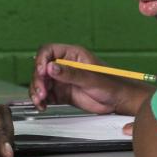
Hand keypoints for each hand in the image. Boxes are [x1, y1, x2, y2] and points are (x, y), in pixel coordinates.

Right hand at [30, 43, 150, 115]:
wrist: (119, 101)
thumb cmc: (111, 84)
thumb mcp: (90, 78)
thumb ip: (70, 73)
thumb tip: (51, 67)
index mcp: (72, 54)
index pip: (49, 51)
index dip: (41, 60)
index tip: (42, 72)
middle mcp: (64, 65)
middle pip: (41, 68)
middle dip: (38, 80)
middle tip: (42, 92)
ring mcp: (62, 80)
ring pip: (41, 82)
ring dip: (37, 91)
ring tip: (40, 101)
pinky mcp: (62, 93)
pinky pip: (46, 95)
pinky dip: (42, 100)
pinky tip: (43, 106)